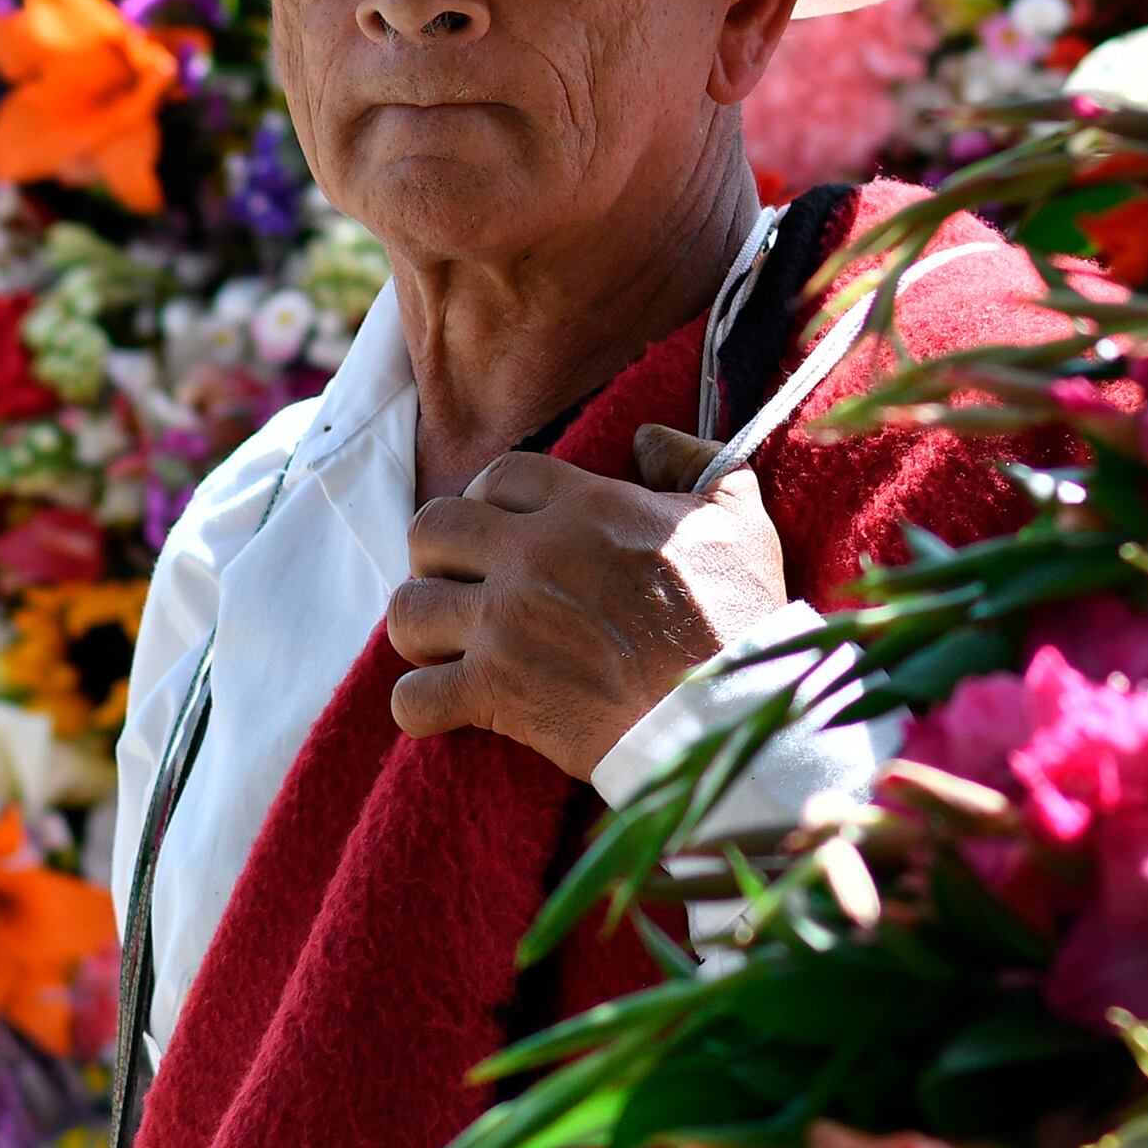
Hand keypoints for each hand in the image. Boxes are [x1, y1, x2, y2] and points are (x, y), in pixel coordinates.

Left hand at [384, 430, 788, 775]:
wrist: (727, 708)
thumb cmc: (736, 614)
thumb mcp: (737, 515)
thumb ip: (694, 461)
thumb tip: (650, 439)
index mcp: (585, 506)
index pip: (499, 475)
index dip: (488, 498)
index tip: (499, 528)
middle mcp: (532, 555)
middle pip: (431, 528)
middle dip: (437, 553)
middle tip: (464, 581)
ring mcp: (506, 624)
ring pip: (409, 608)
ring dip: (421, 626)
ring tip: (446, 642)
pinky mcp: (496, 693)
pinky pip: (412, 696)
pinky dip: (419, 706)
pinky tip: (445, 706)